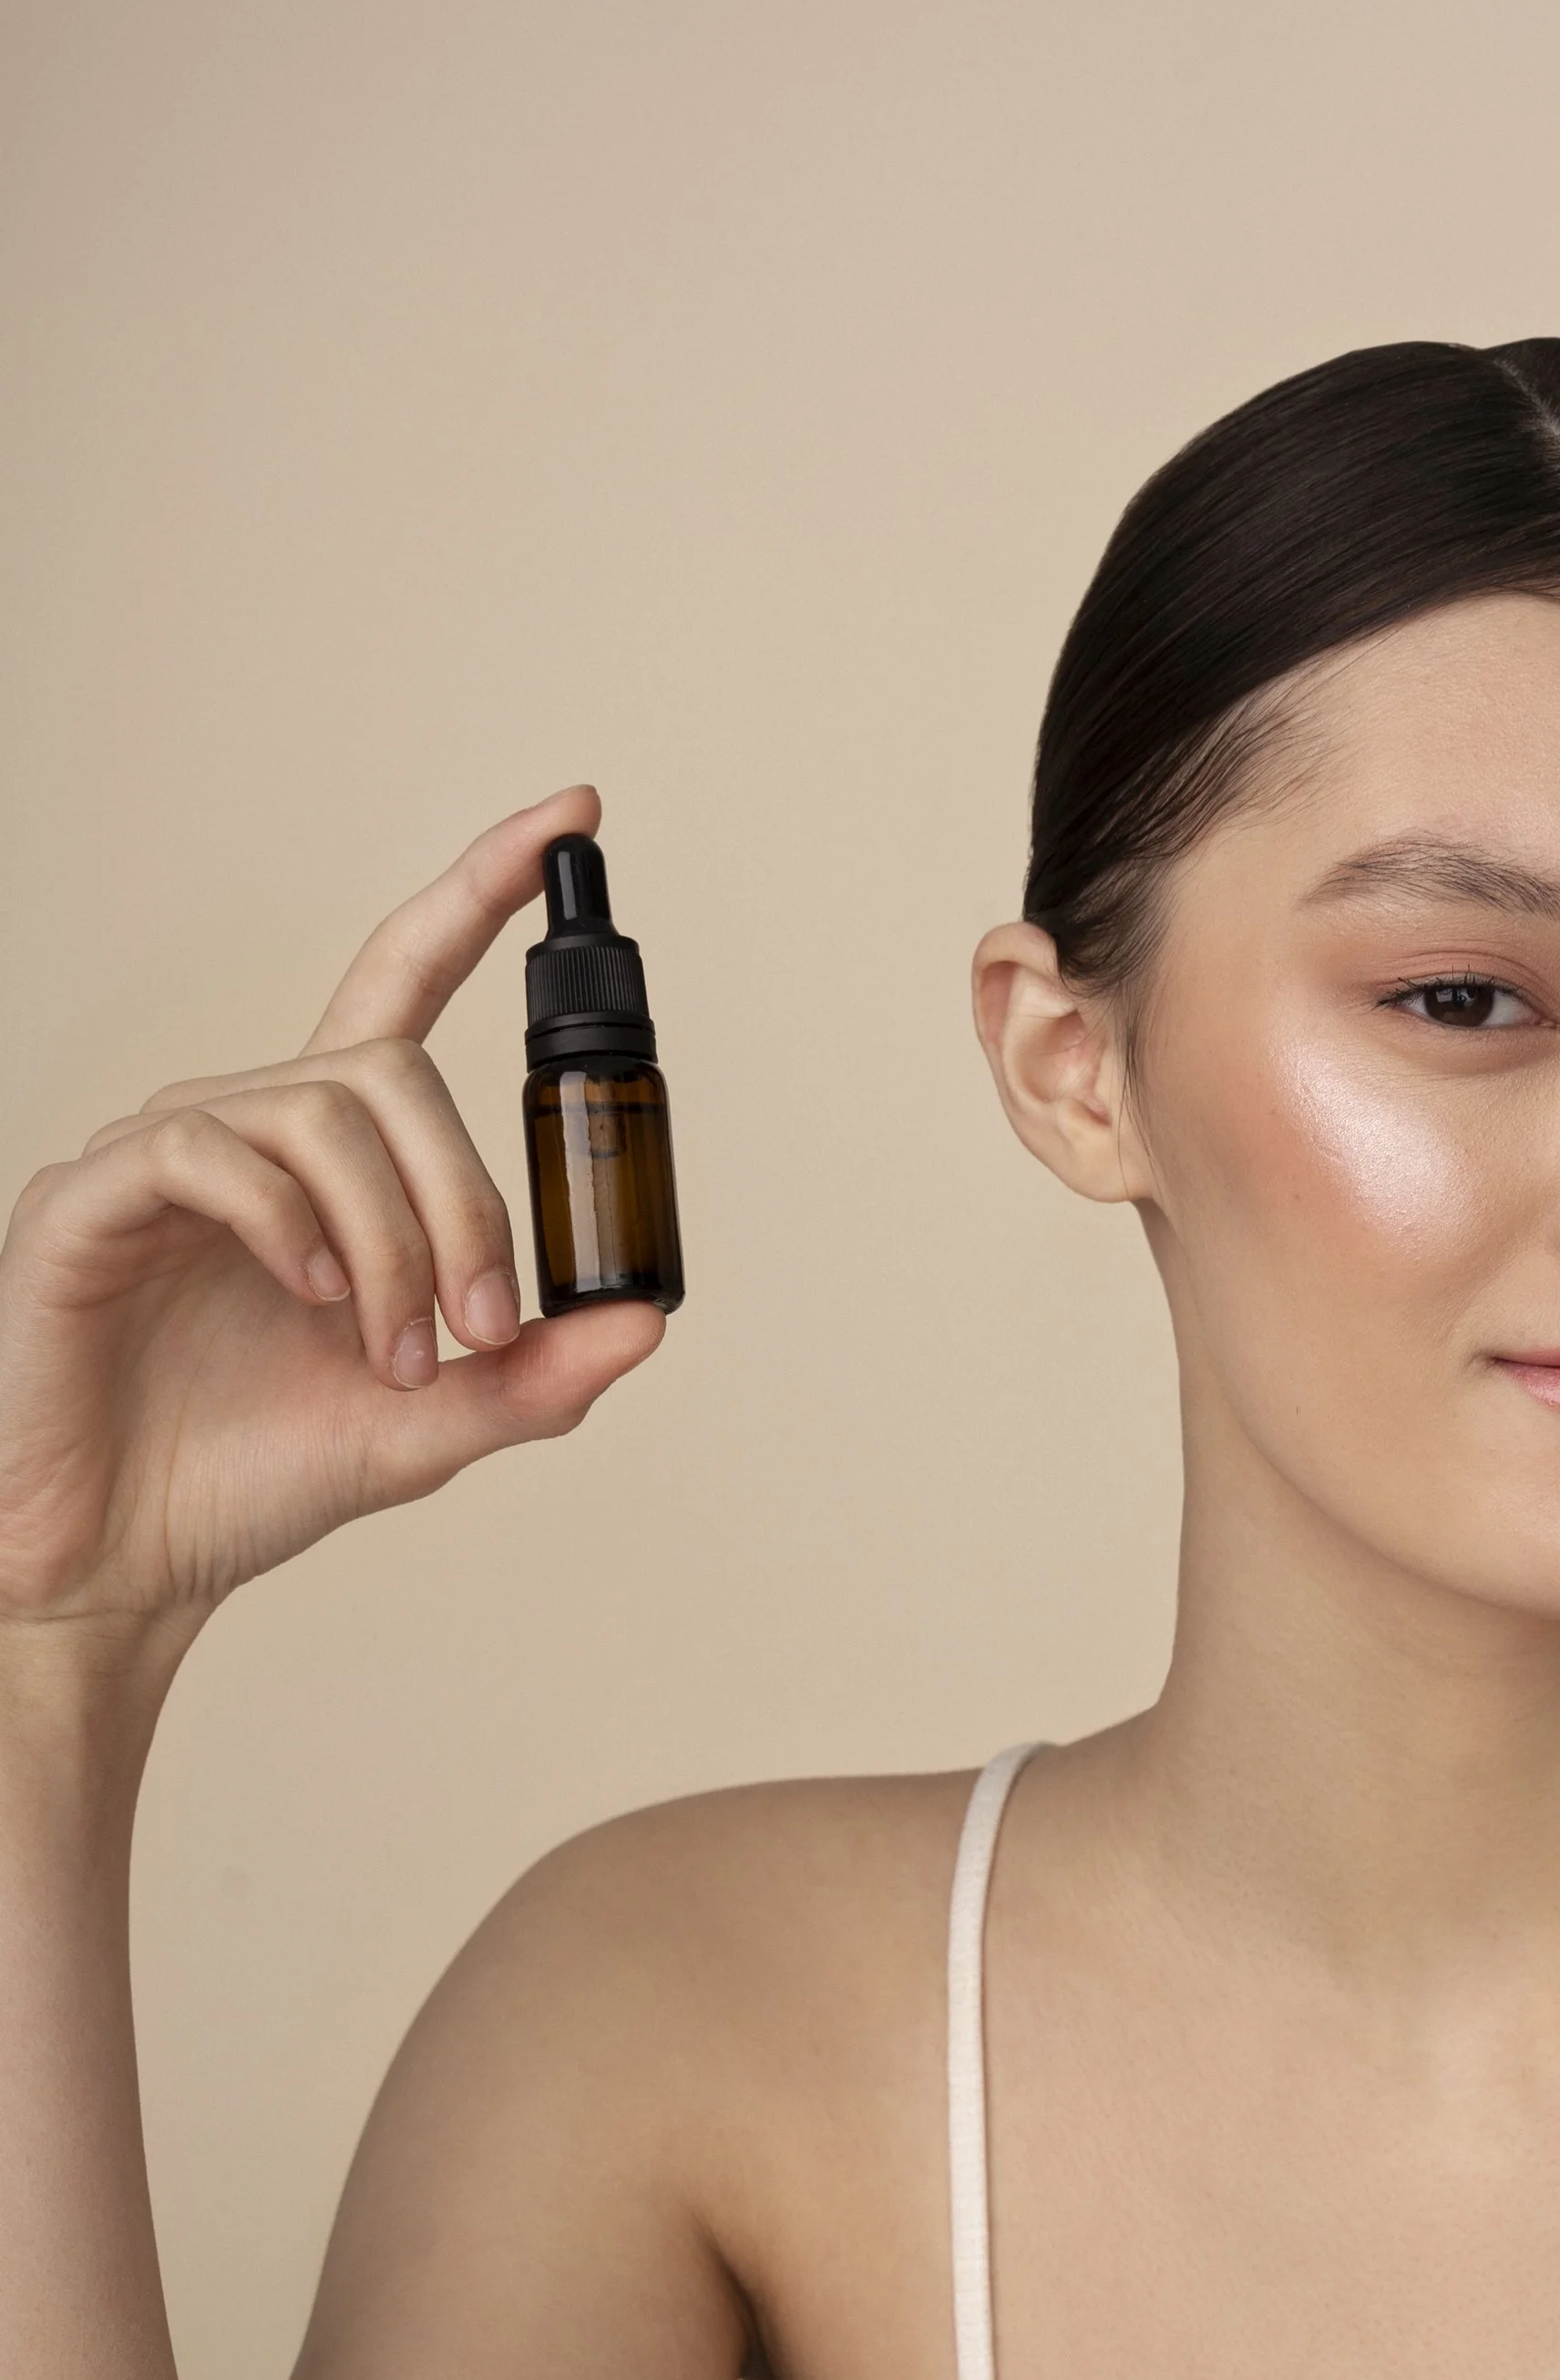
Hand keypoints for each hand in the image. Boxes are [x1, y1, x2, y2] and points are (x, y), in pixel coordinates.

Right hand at [0, 789, 661, 1648]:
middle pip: (391, 1076)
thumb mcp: (428, 1429)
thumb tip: (647, 1318)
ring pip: (319, 1117)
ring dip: (394, 1239)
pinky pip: (209, 1152)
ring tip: (398, 1352)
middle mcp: (247, 1129)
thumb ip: (534, 1375)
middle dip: (469, 1200)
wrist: (125, 1559)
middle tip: (487, 1322)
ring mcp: (163, 1155)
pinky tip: (318, 1299)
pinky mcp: (92, 1197)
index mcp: (327, 1161)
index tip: (573, 820)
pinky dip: (289, 1224)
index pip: (404, 980)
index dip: (481, 893)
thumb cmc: (252, 1478)